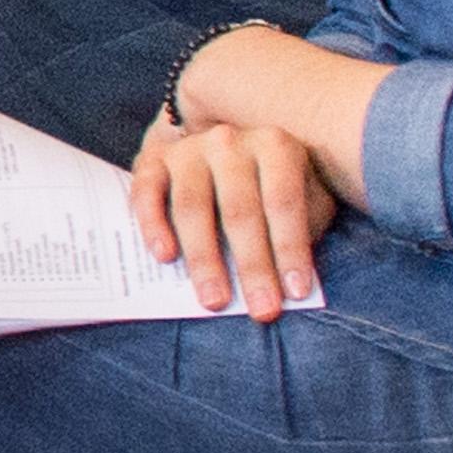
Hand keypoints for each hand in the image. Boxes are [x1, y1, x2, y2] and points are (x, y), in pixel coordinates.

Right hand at [136, 109, 333, 319]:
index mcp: (274, 146)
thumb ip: (305, 224)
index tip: (297, 292)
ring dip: (204, 259)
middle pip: (240, 210)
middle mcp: (229, 142)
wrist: (223, 149)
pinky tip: (165, 257)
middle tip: (261, 310)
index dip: (290, 248)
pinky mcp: (153, 160)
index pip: (283, 201)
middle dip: (252, 266)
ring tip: (214, 300)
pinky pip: (146, 193)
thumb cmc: (269, 183)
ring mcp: (188, 149)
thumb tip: (297, 276)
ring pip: (192, 208)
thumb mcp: (304, 193)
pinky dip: (153, 225)